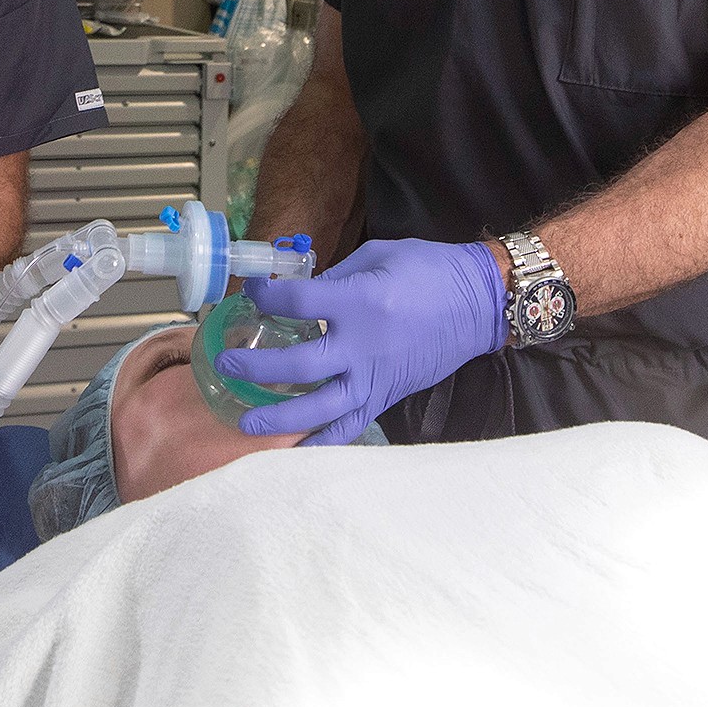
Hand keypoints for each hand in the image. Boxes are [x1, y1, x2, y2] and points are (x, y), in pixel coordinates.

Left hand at [219, 239, 503, 444]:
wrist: (480, 302)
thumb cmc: (430, 271)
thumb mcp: (378, 256)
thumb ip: (335, 278)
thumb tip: (299, 296)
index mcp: (360, 302)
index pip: (296, 303)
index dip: (265, 297)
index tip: (251, 294)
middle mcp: (364, 345)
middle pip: (299, 366)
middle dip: (257, 367)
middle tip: (227, 365)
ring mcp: (376, 376)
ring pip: (322, 408)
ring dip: (281, 418)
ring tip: (247, 421)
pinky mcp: (388, 395)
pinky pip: (351, 426)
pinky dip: (323, 442)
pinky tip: (295, 450)